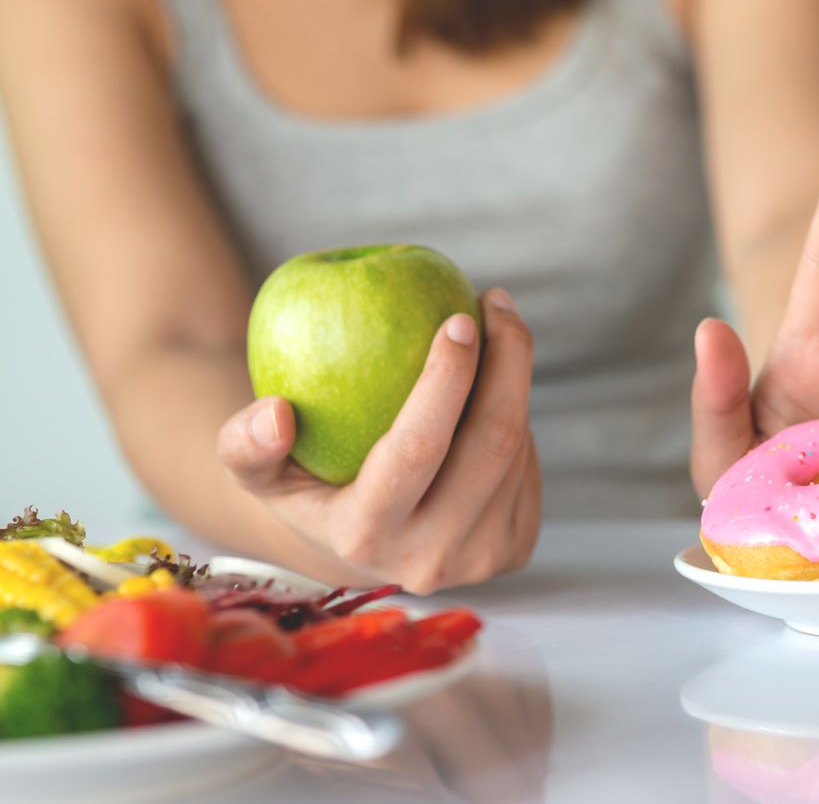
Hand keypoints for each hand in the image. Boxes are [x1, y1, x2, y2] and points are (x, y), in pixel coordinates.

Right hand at [217, 288, 540, 593]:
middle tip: (495, 304)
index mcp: (364, 537)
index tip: (459, 319)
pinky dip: (517, 414)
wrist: (360, 545)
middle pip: (491, 444)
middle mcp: (429, 559)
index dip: (446, 379)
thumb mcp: (258, 470)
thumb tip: (274, 413)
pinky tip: (498, 381)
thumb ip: (244, 444)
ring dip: (515, 379)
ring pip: (517, 449)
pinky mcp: (515, 549)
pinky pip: (529, 466)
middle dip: (508, 361)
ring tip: (497, 329)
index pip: (416, 450)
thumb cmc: (306, 484)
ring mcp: (480, 560)